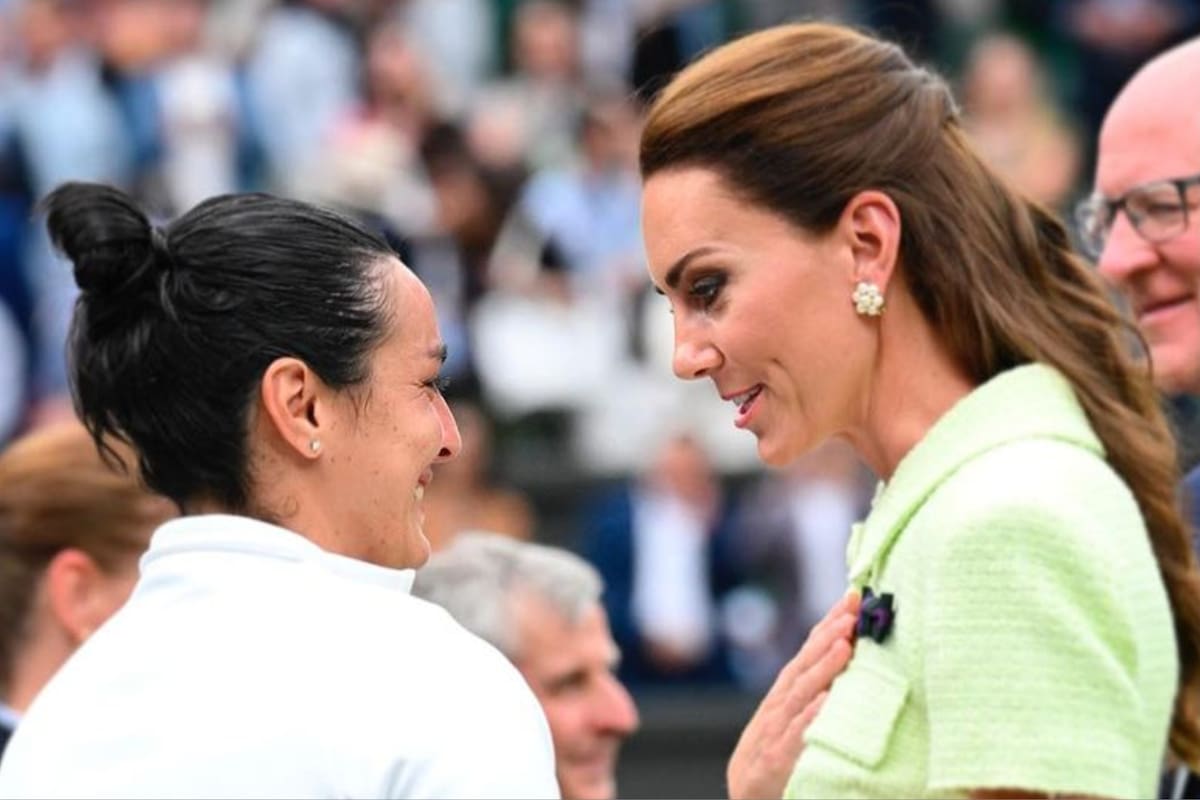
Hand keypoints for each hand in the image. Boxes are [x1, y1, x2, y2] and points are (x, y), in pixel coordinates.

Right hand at [727, 591, 859, 799]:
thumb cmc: (777, 751)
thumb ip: (814, 687)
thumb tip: (846, 650)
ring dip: (824, 668)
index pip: (810, 649)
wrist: (747, 793)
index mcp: (787, 691)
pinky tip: (826, 702)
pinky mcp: (778, 759)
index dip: (829, 622)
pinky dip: (810, 717)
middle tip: (852, 611)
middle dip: (829, 635)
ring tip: (844, 645)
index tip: (852, 596)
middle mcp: (781, 704)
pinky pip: (797, 736)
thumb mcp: (793, 714)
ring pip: (803, 693)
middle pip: (807, 663)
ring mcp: (777, 730)